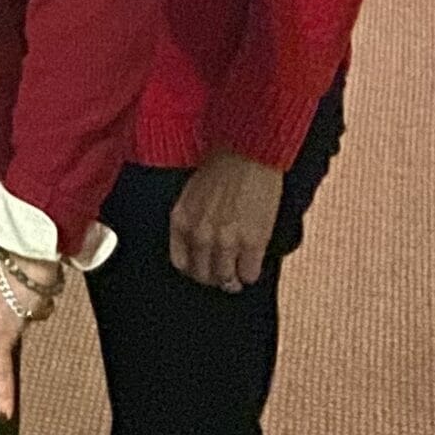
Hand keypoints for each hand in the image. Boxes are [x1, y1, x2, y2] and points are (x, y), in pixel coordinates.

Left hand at [169, 151, 283, 292]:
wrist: (247, 153)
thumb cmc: (221, 169)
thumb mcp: (191, 196)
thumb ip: (192, 222)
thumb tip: (201, 248)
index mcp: (181, 222)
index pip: (181, 263)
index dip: (195, 270)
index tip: (205, 269)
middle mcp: (199, 235)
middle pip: (203, 276)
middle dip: (215, 278)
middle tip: (225, 276)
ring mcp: (226, 241)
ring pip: (226, 280)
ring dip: (233, 280)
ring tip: (239, 274)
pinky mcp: (252, 242)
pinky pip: (249, 274)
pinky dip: (251, 274)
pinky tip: (252, 265)